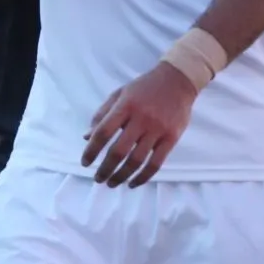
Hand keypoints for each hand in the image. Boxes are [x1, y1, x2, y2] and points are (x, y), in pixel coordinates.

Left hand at [81, 63, 196, 187]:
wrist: (178, 80)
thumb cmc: (144, 87)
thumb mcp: (119, 94)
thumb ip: (102, 114)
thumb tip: (87, 137)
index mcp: (124, 106)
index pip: (103, 132)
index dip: (92, 150)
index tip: (85, 162)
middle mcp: (141, 119)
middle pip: (119, 151)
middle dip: (105, 169)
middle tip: (98, 179)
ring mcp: (157, 129)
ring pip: (136, 161)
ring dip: (122, 176)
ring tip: (112, 183)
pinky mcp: (171, 138)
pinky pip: (155, 164)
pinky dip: (143, 177)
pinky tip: (133, 183)